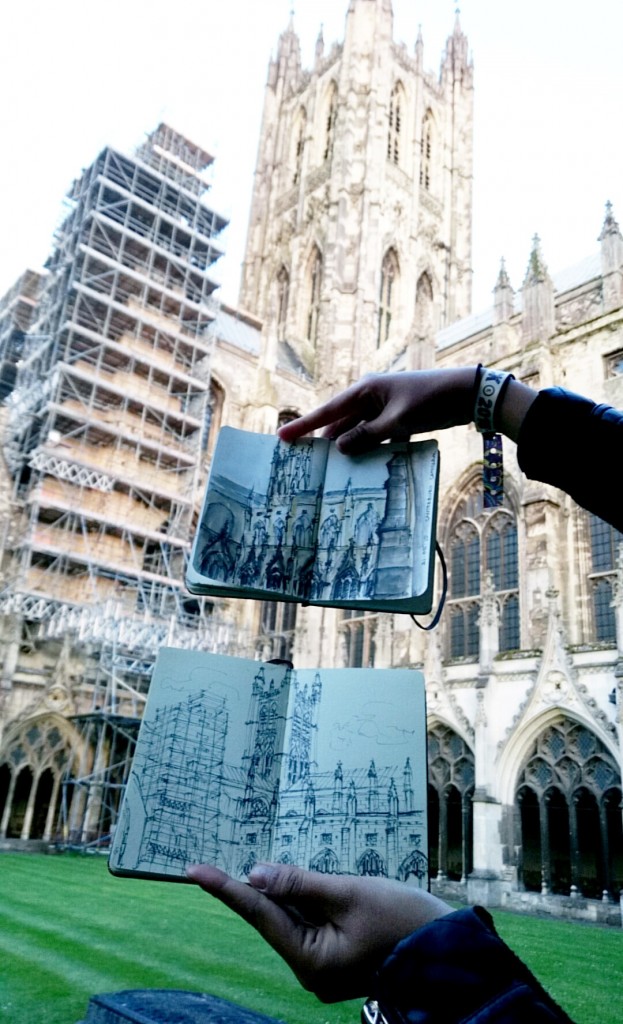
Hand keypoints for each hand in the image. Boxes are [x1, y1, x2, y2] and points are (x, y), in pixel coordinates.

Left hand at [187, 862, 451, 1002]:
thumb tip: (255, 875)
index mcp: (311, 962)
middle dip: (261, 885)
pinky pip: (311, 922)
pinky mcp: (338, 955)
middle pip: (276, 916)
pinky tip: (299, 879)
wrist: (450, 951)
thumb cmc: (404, 920)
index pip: (260, 914)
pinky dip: (304, 899)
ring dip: (286, 890)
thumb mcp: (350, 893)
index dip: (226, 888)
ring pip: (294, 917)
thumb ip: (300, 884)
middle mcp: (311, 970)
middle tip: (228, 858)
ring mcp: (325, 965)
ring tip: (273, 863)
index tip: (194, 869)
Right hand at [277, 368, 478, 453]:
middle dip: (326, 443)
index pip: (327, 411)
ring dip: (352, 449)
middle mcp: (370, 396)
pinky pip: (377, 436)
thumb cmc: (431, 401)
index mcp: (365, 390)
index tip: (281, 437)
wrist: (467, 394)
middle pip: (340, 424)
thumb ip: (367, 437)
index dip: (303, 426)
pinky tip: (368, 469)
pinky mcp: (398, 418)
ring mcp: (384, 408)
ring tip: (335, 472)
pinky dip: (373, 450)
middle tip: (308, 465)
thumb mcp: (397, 422)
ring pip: (359, 432)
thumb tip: (340, 448)